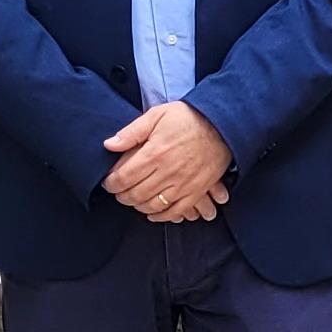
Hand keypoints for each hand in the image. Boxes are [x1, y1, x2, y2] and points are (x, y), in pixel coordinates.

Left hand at [101, 100, 232, 222]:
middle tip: (118, 192)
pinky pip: (176, 211)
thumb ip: (131, 132)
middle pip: (135, 194)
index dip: (111, 184)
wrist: (222, 125)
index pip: (123, 177)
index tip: (108, 182)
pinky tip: (152, 213)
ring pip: (152, 205)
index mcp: (154, 153)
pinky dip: (161, 216)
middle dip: (122, 196)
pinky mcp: (196, 191)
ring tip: (133, 199)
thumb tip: (109, 145)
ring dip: (138, 206)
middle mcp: (167, 172)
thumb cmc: (189, 118)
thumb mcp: (157, 115)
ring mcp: (183, 184)